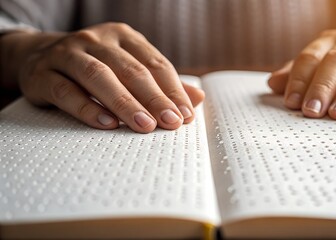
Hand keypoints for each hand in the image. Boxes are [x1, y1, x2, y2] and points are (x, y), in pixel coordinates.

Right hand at [12, 23, 204, 132]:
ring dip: (125, 103)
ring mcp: (67, 54)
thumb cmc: (95, 67)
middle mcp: (96, 40)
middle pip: (131, 70)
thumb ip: (161, 84)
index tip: (184, 115)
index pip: (155, 64)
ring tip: (144, 126)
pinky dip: (87, 108)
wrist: (38, 57)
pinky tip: (107, 124)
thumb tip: (197, 99)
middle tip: (170, 122)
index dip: (172, 90)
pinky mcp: (42, 73)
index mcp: (123, 37)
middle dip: (155, 99)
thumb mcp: (128, 69)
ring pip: (99, 77)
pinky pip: (66, 91)